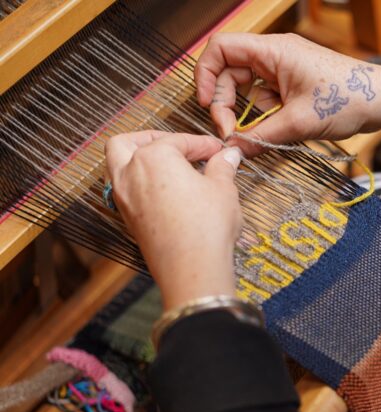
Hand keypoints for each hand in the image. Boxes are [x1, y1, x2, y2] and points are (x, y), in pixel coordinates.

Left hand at [105, 131, 242, 309]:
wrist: (192, 267)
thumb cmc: (206, 226)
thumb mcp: (223, 189)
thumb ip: (223, 167)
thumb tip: (229, 156)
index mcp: (154, 157)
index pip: (178, 140)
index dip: (202, 143)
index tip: (217, 150)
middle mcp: (131, 173)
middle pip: (127, 143)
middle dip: (150, 139)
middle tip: (177, 147)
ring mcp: (124, 198)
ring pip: (117, 166)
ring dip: (138, 160)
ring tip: (167, 168)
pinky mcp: (128, 219)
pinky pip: (125, 191)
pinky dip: (140, 184)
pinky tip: (165, 193)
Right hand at [195, 33, 380, 154]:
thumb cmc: (350, 99)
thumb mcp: (299, 123)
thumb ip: (261, 136)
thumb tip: (233, 150)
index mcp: (274, 51)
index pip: (221, 48)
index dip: (205, 75)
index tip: (207, 105)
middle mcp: (275, 55)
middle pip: (229, 71)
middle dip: (224, 101)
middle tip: (230, 132)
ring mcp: (284, 70)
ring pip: (247, 87)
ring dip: (244, 112)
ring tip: (250, 136)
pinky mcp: (293, 86)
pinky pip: (265, 97)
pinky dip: (262, 115)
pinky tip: (270, 133)